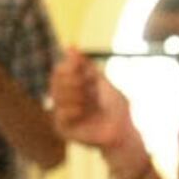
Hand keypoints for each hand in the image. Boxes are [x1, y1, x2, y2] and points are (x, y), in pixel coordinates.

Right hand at [49, 51, 140, 169]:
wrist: (123, 132)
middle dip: (70, 78)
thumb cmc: (117, 108)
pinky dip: (71, 109)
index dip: (68, 65)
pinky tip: (81, 112)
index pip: (60, 69)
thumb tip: (70, 46)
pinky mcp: (63, 129)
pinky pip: (59, 113)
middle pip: (54, 78)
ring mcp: (64, 114)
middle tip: (84, 84)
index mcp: (76, 87)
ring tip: (86, 101)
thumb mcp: (102, 81)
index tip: (78, 65)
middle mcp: (67, 99)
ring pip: (55, 94)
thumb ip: (86, 66)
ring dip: (72, 93)